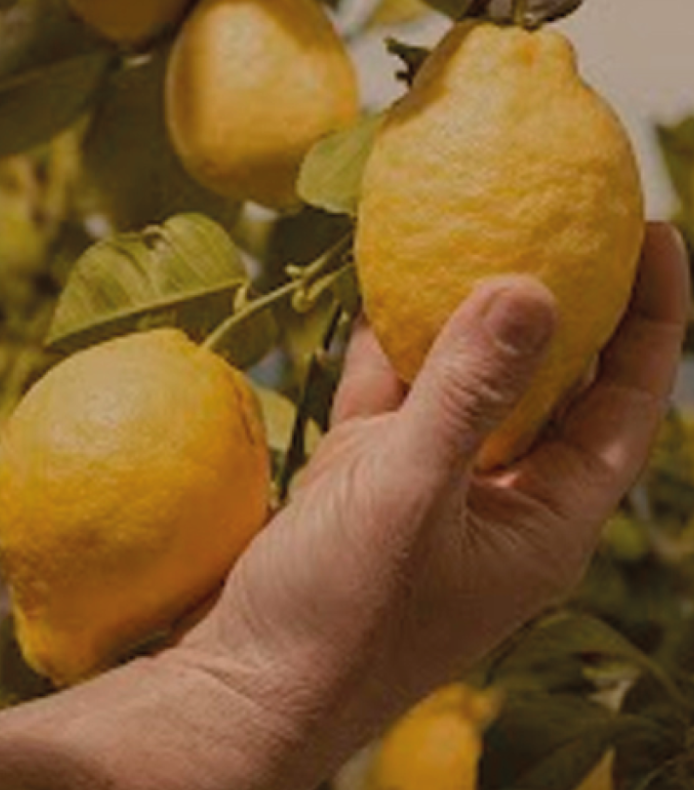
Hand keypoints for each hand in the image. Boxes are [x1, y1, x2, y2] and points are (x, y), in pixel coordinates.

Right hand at [173, 223, 687, 785]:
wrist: (243, 683)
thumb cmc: (340, 616)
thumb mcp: (409, 497)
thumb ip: (469, 394)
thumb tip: (534, 286)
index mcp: (545, 517)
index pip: (627, 403)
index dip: (653, 318)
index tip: (655, 231)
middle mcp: (497, 493)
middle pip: (554, 379)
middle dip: (562, 299)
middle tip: (563, 212)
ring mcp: (429, 480)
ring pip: (466, 377)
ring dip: (466, 311)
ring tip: (475, 229)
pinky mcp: (368, 472)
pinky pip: (392, 389)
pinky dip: (390, 339)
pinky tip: (382, 283)